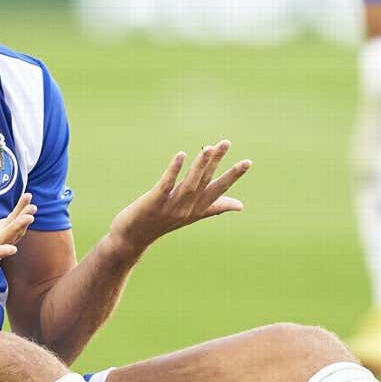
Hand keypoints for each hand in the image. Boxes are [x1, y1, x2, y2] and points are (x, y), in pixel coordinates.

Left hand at [109, 140, 251, 252]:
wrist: (132, 239)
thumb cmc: (163, 223)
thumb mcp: (192, 215)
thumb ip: (215, 207)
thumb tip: (241, 205)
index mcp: (197, 209)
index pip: (219, 189)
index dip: (233, 175)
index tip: (248, 162)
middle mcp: (187, 208)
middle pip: (205, 182)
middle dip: (216, 162)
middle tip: (226, 142)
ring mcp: (171, 207)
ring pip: (189, 184)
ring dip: (199, 165)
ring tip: (208, 148)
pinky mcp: (153, 203)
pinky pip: (166, 185)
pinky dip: (174, 171)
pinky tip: (180, 155)